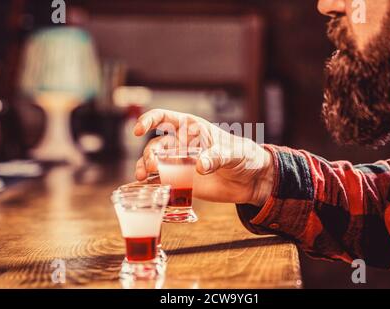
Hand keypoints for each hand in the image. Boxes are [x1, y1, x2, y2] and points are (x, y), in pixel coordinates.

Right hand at [134, 109, 273, 205]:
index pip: (165, 118)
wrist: (251, 180)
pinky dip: (151, 184)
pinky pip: (161, 181)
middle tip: (152, 166)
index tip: (139, 130)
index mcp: (192, 128)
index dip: (149, 120)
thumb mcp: (234, 153)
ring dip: (144, 168)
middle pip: (156, 145)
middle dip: (149, 154)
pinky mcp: (182, 181)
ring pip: (154, 162)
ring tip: (142, 178)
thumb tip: (199, 166)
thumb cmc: (244, 156)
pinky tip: (145, 189)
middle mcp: (182, 144)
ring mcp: (180, 163)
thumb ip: (217, 157)